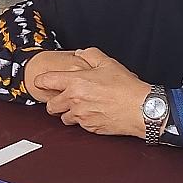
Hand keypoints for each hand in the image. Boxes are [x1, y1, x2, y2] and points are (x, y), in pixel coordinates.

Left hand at [35, 47, 150, 137]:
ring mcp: (81, 117)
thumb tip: (80, 53)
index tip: (42, 82)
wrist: (142, 109)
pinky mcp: (90, 128)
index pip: (46, 81)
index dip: (41, 81)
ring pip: (64, 118)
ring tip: (81, 105)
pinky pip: (79, 125)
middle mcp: (75, 101)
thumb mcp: (108, 63)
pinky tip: (93, 112)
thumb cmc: (127, 88)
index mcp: (76, 83)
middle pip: (50, 106)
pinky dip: (83, 120)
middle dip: (54, 102)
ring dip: (68, 112)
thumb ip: (90, 55)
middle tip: (62, 97)